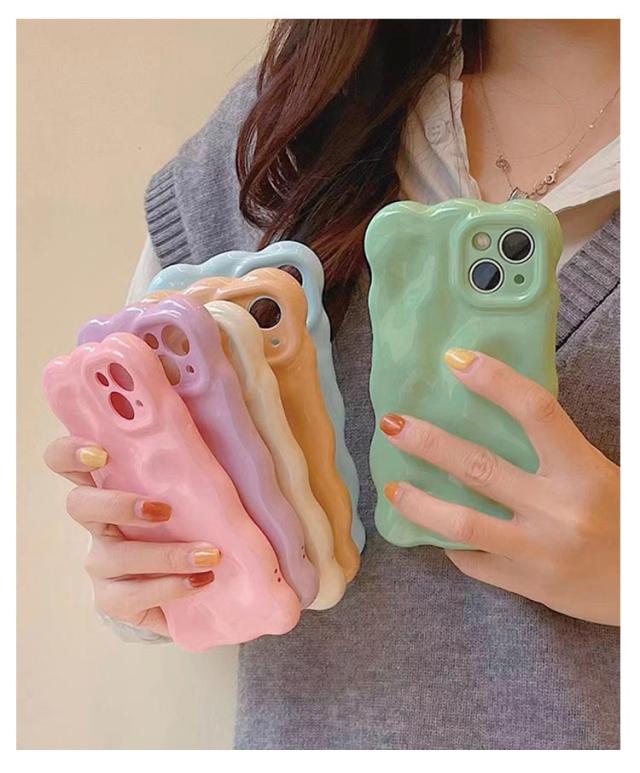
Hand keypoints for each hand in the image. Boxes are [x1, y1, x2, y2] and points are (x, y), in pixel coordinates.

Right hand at [44, 436, 221, 636]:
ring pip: (117, 556)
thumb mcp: (185, 492)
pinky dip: (172, 586)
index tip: (102, 453)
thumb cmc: (187, 522)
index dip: (71, 453)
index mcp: (107, 484)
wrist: (186, 585)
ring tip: (208, 555)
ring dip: (167, 555)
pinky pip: (133, 595)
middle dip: (118, 505)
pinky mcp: (111, 599)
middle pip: (79, 505)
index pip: (66, 460)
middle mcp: (96, 522)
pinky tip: (201, 580)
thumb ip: (184, 468)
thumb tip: (216, 435)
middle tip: (163, 510)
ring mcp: (100, 562)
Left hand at [380, 349, 619, 625]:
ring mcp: (537, 552)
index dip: (494, 380)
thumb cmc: (622, 520)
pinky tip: (431, 528)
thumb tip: (493, 416)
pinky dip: (448, 541)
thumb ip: (553, 452)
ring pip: (462, 522)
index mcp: (583, 472)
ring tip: (392, 486)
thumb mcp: (597, 474)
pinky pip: (471, 560)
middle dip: (428, 442)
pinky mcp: (524, 585)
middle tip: (392, 423)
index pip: (536, 411)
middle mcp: (558, 510)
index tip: (455, 360)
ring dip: (419, 502)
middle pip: (479, 467)